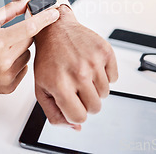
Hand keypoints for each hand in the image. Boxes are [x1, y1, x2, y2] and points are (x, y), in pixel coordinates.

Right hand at [0, 0, 59, 94]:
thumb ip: (9, 11)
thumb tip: (27, 1)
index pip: (29, 28)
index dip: (44, 19)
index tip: (54, 13)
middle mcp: (3, 61)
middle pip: (29, 41)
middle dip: (24, 34)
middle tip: (9, 34)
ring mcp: (7, 76)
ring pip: (27, 55)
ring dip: (20, 50)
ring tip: (1, 50)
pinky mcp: (9, 87)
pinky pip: (23, 70)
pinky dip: (16, 64)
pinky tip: (1, 63)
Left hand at [33, 5, 117, 128]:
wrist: (54, 29)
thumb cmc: (47, 59)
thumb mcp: (41, 88)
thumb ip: (54, 113)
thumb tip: (76, 127)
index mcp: (60, 84)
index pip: (79, 117)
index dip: (76, 113)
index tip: (71, 103)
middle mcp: (78, 73)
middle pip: (95, 108)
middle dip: (86, 102)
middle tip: (76, 87)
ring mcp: (93, 61)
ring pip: (105, 93)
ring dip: (94, 88)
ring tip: (81, 73)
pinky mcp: (105, 51)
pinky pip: (114, 78)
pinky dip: (104, 75)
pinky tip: (90, 64)